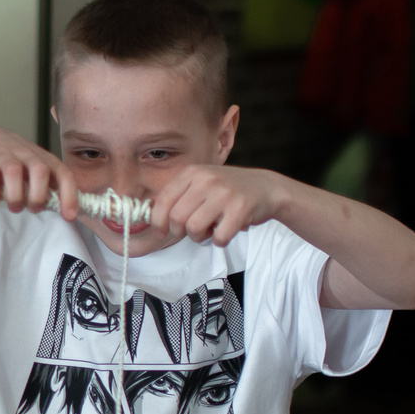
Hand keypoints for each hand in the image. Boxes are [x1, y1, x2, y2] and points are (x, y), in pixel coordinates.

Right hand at [0, 126, 77, 219]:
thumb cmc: (17, 160)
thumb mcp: (37, 168)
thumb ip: (50, 186)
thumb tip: (66, 212)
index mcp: (46, 160)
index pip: (64, 175)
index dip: (69, 196)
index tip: (69, 216)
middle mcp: (28, 155)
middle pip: (40, 172)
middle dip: (38, 197)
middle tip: (33, 208)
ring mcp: (6, 157)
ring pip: (13, 174)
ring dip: (15, 198)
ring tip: (14, 206)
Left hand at [150, 164, 289, 248]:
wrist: (265, 188)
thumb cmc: (227, 191)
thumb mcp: (201, 184)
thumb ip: (178, 197)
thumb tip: (148, 217)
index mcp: (192, 172)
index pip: (163, 200)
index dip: (158, 221)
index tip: (162, 232)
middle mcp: (206, 179)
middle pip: (177, 218)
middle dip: (181, 232)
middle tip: (194, 231)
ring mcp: (224, 193)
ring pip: (195, 229)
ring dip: (201, 237)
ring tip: (211, 230)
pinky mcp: (241, 208)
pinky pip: (219, 238)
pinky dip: (220, 241)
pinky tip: (227, 231)